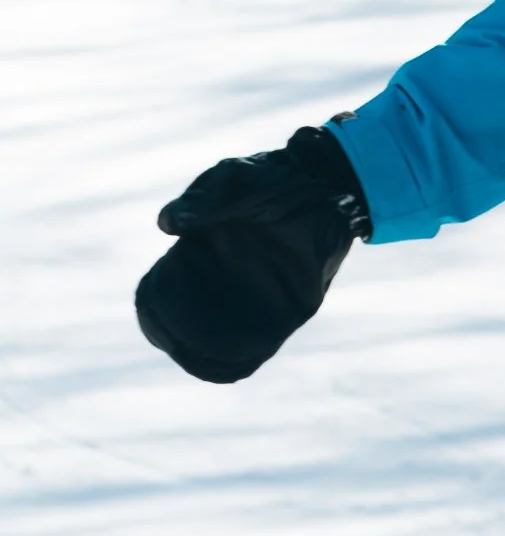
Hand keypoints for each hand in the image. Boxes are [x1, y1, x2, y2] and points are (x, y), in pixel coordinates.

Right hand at [135, 125, 369, 382]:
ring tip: (195, 352)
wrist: (323, 181)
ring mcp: (259, 297)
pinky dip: (242, 358)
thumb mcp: (228, 183)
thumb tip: (166, 225)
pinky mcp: (293, 309)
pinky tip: (225, 357)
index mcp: (203, 254)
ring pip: (225, 344)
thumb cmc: (270, 177)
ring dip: (205, 355)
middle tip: (174, 338)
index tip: (150, 307)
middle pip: (191, 326)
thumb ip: (200, 203)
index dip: (154, 308)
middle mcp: (228, 281)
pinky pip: (263, 345)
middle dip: (177, 339)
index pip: (167, 292)